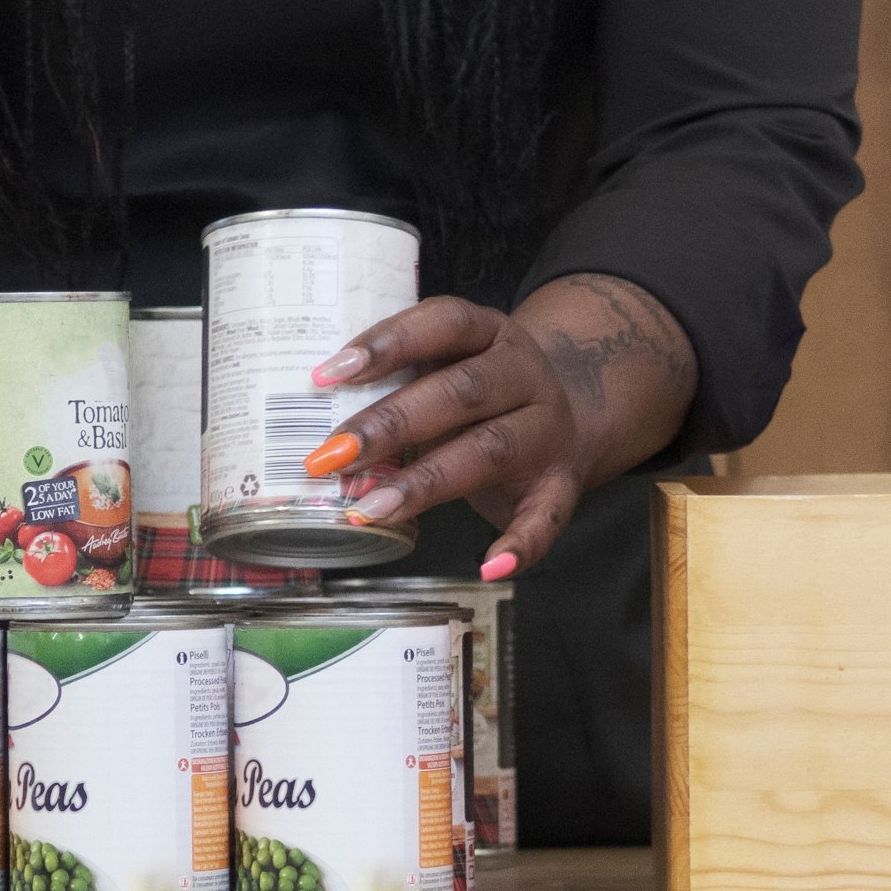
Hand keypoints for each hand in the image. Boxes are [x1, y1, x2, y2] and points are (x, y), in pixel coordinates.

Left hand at [304, 275, 693, 579]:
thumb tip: (317, 432)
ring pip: (490, 449)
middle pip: (460, 392)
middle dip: (391, 423)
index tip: (327, 374)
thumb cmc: (480, 393)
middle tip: (332, 456)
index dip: (386, 344)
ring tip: (370, 510)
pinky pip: (548, 515)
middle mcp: (524, 375)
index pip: (441, 324)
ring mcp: (546, 429)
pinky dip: (521, 544)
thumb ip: (398, 387)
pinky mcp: (561, 481)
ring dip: (426, 483)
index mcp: (490, 334)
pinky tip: (489, 567)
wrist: (573, 411)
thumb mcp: (447, 367)